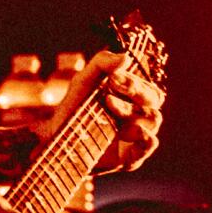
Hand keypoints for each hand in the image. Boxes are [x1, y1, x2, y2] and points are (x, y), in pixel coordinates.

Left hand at [64, 48, 163, 173]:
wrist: (57, 141)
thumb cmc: (73, 108)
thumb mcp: (84, 81)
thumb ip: (101, 63)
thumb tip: (126, 56)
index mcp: (130, 96)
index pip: (144, 85)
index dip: (131, 81)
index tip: (112, 79)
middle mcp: (138, 114)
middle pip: (154, 99)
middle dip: (136, 92)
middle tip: (110, 93)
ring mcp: (136, 135)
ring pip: (154, 118)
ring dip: (132, 112)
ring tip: (108, 109)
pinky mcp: (131, 156)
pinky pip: (150, 144)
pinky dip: (145, 137)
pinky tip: (129, 132)